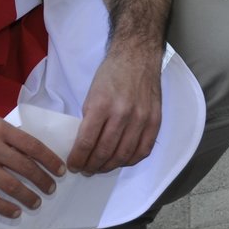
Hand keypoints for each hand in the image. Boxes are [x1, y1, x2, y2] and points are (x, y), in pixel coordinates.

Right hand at [0, 96, 64, 217]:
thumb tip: (16, 145)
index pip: (32, 146)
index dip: (49, 160)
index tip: (60, 169)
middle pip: (27, 168)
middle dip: (43, 180)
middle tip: (51, 188)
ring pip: (12, 186)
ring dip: (28, 196)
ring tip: (36, 203)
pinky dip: (5, 208)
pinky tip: (14, 212)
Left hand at [69, 44, 161, 172]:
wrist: (137, 57)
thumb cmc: (111, 74)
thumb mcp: (91, 94)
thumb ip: (90, 119)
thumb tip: (85, 144)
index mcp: (102, 105)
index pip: (87, 141)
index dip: (78, 158)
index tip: (73, 165)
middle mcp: (122, 114)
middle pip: (105, 152)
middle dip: (92, 165)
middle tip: (86, 170)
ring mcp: (141, 119)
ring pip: (124, 155)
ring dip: (109, 166)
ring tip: (100, 168)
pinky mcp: (155, 121)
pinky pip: (143, 150)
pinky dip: (131, 160)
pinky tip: (121, 161)